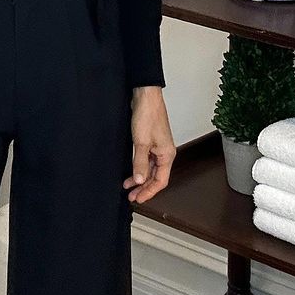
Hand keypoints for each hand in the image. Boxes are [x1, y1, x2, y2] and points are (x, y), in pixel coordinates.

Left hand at [123, 86, 176, 205]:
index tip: (137, 199)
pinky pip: (147, 161)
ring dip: (140, 179)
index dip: (149, 192)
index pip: (160, 181)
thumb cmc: (148, 116)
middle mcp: (165, 153)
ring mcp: (158, 147)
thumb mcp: (141, 143)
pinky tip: (131, 172)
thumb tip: (140, 181)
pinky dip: (139, 168)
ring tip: (128, 186)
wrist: (145, 96)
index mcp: (167, 155)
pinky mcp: (151, 141)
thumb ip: (140, 164)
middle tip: (131, 196)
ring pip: (151, 169)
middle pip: (156, 177)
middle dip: (144, 188)